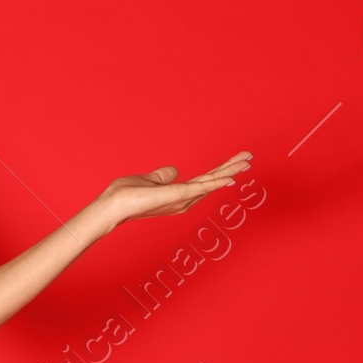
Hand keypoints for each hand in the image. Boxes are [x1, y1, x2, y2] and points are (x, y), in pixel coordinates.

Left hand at [100, 150, 252, 227]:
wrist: (112, 205)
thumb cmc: (125, 195)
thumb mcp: (148, 180)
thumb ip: (162, 176)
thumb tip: (173, 170)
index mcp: (179, 195)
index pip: (205, 180)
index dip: (220, 170)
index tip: (235, 160)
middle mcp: (185, 199)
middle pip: (212, 180)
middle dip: (231, 168)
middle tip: (249, 157)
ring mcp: (182, 199)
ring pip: (211, 182)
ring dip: (229, 171)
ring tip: (246, 162)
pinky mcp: (176, 196)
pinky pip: (200, 188)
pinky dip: (215, 183)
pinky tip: (230, 178)